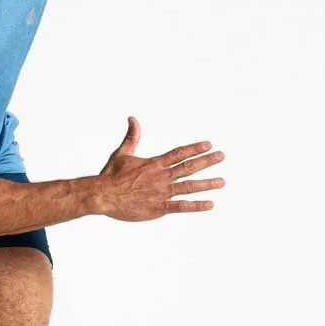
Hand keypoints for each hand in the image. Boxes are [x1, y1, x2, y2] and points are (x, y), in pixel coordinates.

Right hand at [97, 116, 224, 221]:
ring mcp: (161, 192)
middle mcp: (161, 176)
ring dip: (207, 183)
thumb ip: (132, 136)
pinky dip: (196, 205)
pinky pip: (182, 206)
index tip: (208, 144)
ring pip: (189, 186)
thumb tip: (132, 118)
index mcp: (154, 163)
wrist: (103, 195)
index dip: (194, 148)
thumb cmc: (110, 175)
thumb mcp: (122, 153)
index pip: (179, 153)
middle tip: (222, 156)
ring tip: (221, 181)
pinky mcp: (158, 207)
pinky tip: (210, 204)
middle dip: (207, 161)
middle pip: (188, 167)